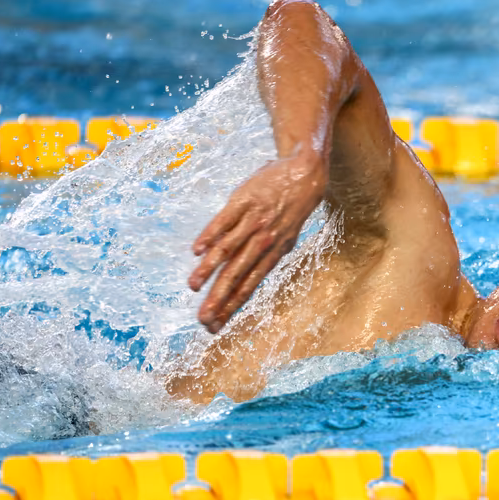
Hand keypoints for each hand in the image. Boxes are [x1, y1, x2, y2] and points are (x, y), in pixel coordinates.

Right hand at [189, 154, 325, 332]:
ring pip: (228, 249)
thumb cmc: (291, 209)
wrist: (305, 173)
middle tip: (203, 318)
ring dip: (209, 270)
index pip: (249, 285)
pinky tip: (197, 251)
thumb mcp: (285, 237)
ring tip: (193, 287)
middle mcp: (263, 240)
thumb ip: (264, 257)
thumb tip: (244, 280)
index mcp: (274, 252)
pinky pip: (224, 220)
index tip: (217, 325)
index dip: (232, 306)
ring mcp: (253, 220)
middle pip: (237, 274)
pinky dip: (210, 235)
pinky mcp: (243, 200)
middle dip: (219, 298)